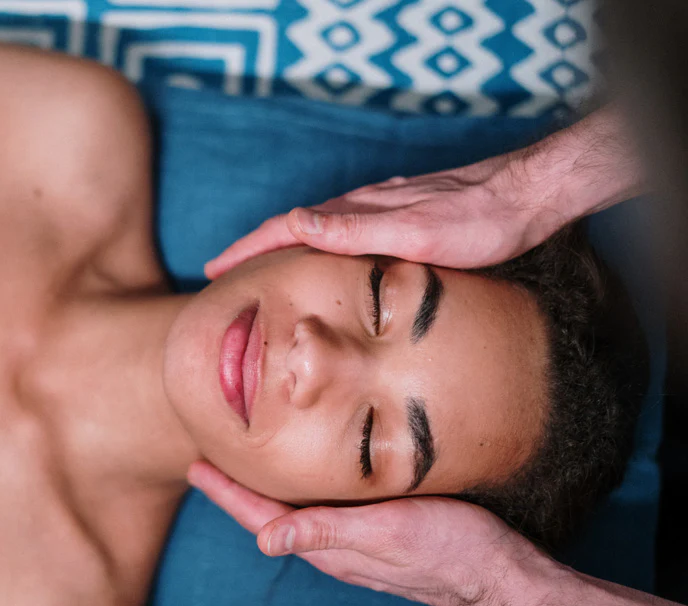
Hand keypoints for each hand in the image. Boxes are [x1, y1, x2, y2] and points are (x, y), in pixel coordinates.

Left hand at [187, 460, 550, 605]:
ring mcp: (358, 542)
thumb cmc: (451, 550)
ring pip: (299, 511)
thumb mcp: (387, 534)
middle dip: (238, 489)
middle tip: (209, 460)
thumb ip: (328, 532)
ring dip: (268, 489)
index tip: (196, 466)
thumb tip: (265, 541)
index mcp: (330, 546)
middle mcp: (337, 546)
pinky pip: (327, 509)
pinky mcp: (381, 532)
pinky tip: (311, 476)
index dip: (227, 492)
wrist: (504, 575)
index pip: (262, 517)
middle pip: (272, 514)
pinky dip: (305, 489)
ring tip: (246, 466)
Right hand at [205, 155, 553, 277]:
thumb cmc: (476, 221)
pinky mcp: (398, 218)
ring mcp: (379, 212)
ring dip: (281, 249)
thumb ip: (353, 229)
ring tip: (260, 271)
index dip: (245, 250)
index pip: (283, 229)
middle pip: (291, 229)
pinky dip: (316, 248)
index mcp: (356, 214)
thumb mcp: (414, 232)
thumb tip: (292, 224)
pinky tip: (323, 260)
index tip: (213, 270)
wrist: (526, 197)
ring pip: (315, 231)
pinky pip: (341, 234)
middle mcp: (362, 209)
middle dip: (253, 250)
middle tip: (223, 274)